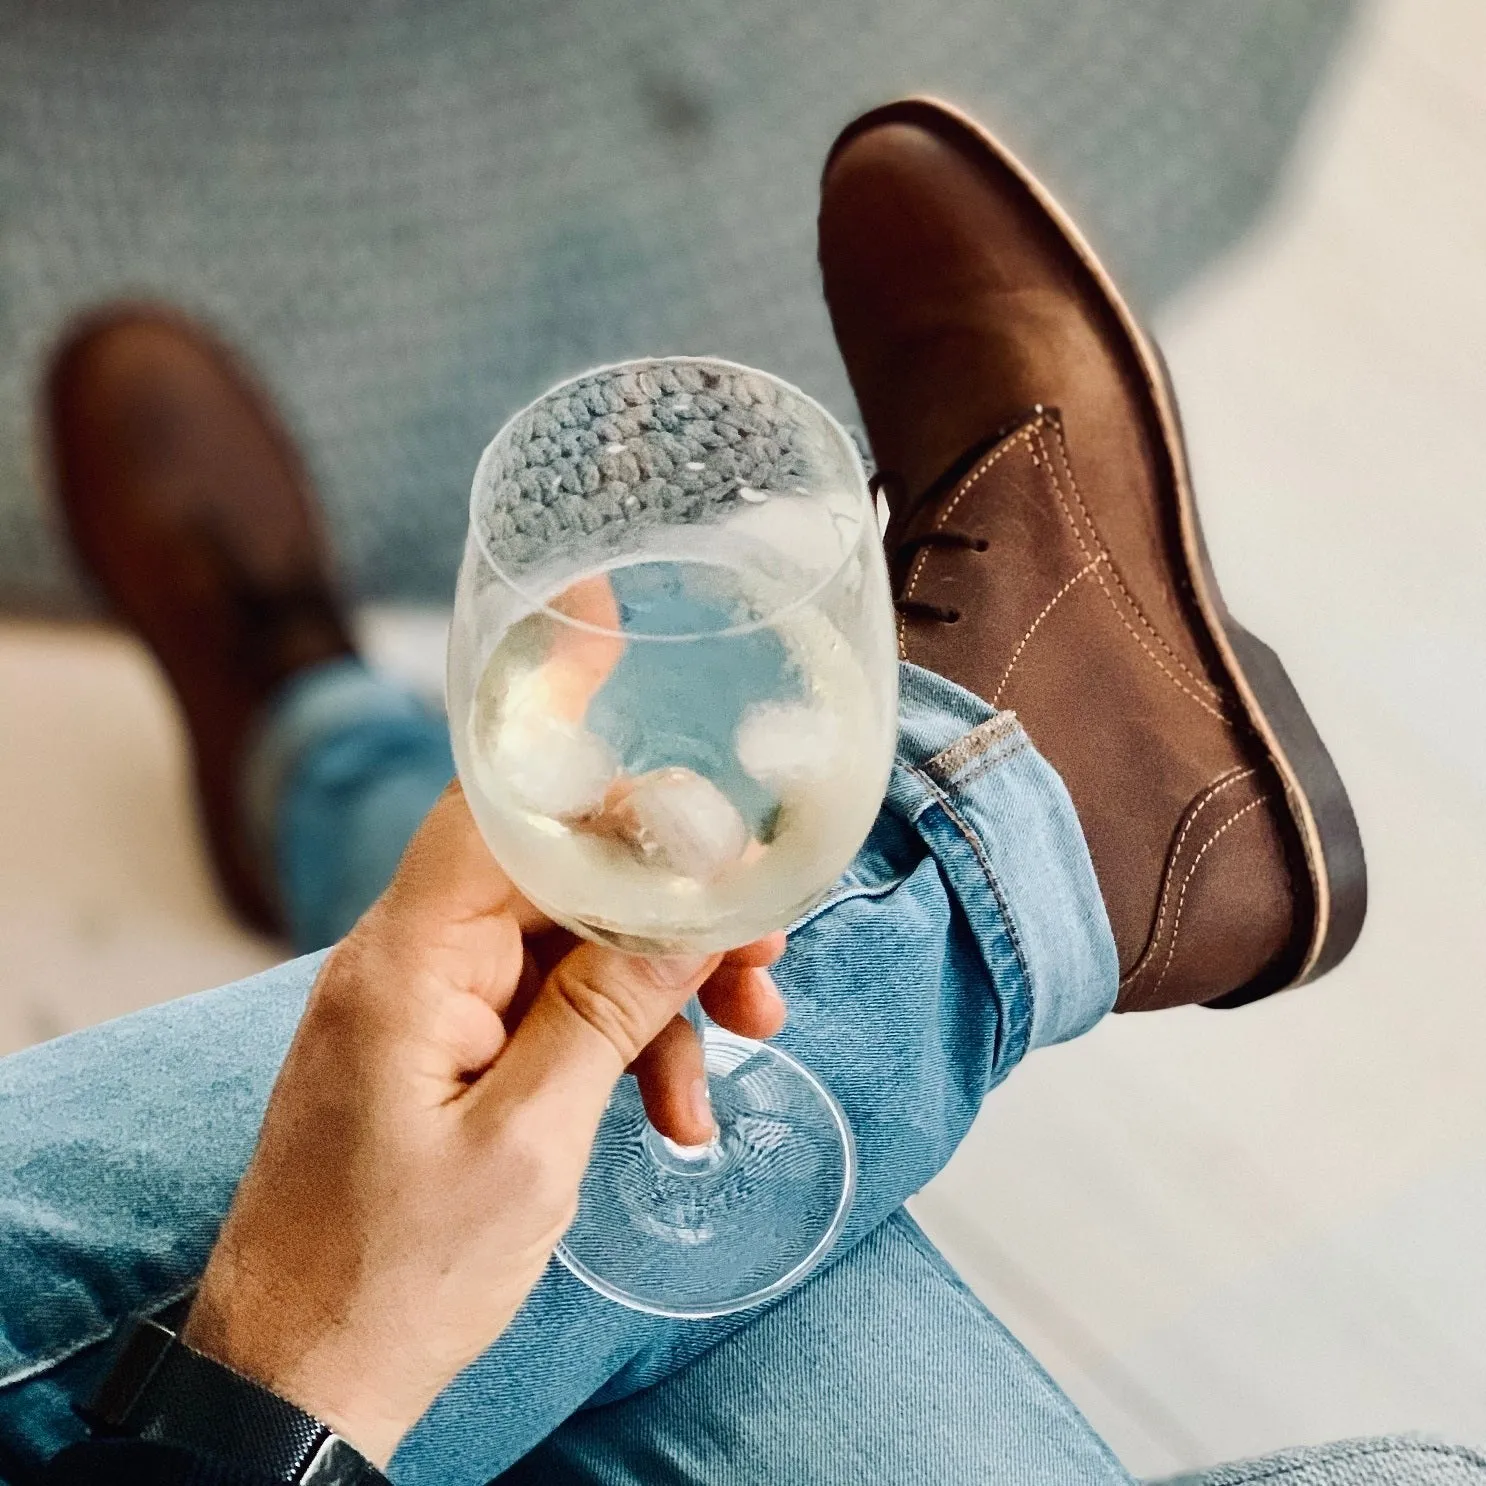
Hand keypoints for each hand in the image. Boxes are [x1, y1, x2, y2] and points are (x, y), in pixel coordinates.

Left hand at [181, 783, 785, 1464]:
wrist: (301, 1380)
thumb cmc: (395, 1277)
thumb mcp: (530, 1144)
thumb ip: (609, 1011)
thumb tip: (692, 915)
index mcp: (409, 961)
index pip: (510, 817)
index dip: (618, 806)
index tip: (718, 845)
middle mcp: (408, 959)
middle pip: (558, 883)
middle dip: (668, 921)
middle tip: (761, 968)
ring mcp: (424, 1004)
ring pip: (567, 948)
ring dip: (657, 998)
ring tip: (727, 1072)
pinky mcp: (440, 1047)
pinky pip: (544, 1008)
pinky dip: (613, 1046)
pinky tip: (671, 1113)